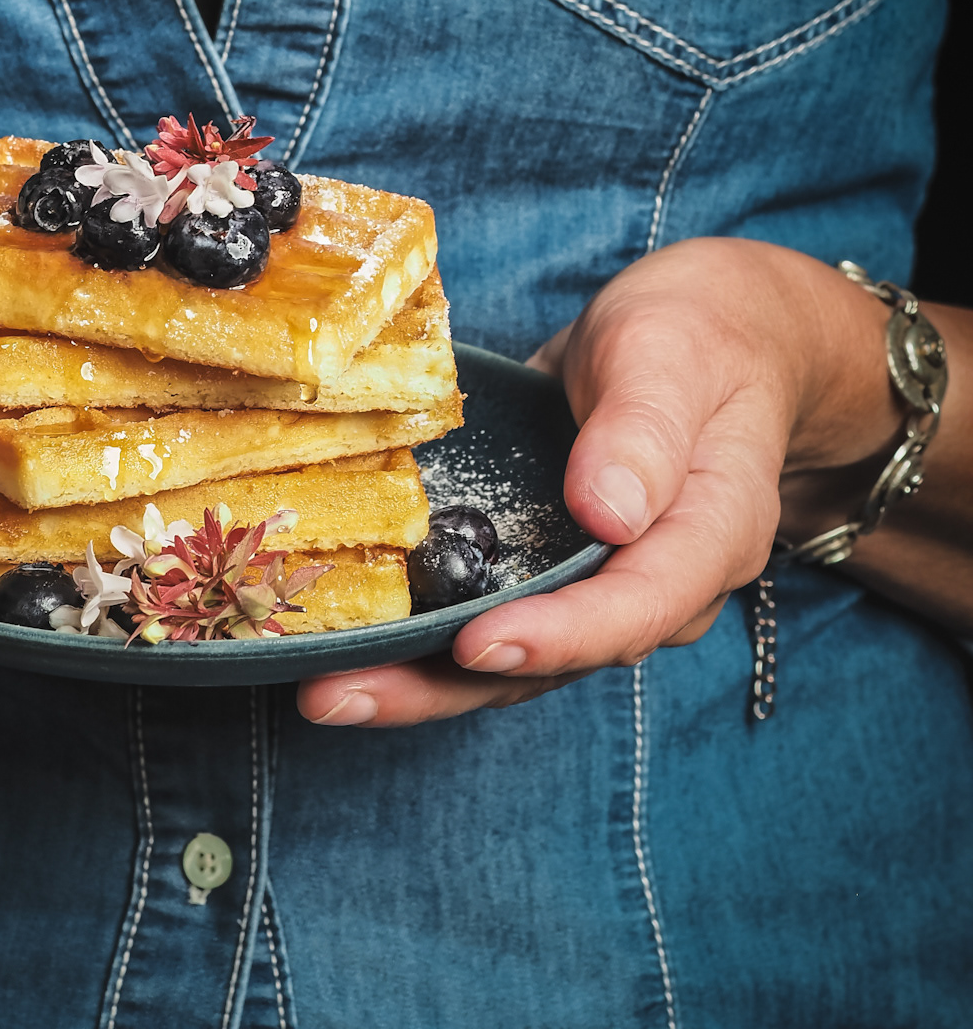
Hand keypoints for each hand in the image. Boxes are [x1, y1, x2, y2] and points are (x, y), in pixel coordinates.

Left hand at [298, 238, 897, 728]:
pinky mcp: (543, 563)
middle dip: (444, 684)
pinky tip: (344, 635)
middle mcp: (650, 586)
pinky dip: (420, 630)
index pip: (634, 609)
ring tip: (321, 690)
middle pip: (553, 660)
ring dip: (416, 677)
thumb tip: (604, 513)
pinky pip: (484, 610)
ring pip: (509, 654)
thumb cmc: (696, 337)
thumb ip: (642, 432)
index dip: (555, 637)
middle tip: (338, 695)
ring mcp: (592, 582)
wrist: (708, 334)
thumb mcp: (669, 359)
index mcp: (704, 541)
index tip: (476, 642)